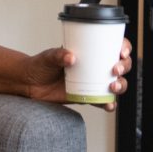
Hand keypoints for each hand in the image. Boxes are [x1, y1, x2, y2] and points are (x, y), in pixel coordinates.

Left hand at [16, 39, 133, 108]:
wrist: (28, 84)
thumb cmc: (39, 65)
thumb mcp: (48, 57)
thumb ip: (58, 55)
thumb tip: (71, 57)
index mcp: (89, 51)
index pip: (112, 46)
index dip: (124, 47)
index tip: (122, 52)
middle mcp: (95, 66)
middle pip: (120, 65)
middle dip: (124, 66)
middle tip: (115, 69)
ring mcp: (92, 82)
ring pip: (116, 83)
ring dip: (121, 85)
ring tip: (113, 87)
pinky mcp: (87, 97)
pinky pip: (102, 101)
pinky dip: (108, 104)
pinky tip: (109, 105)